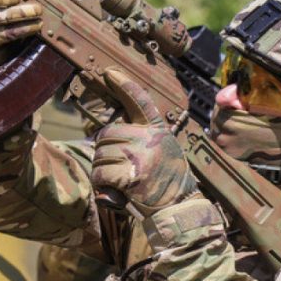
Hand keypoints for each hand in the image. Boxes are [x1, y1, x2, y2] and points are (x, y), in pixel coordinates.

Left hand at [91, 69, 199, 216]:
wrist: (180, 207)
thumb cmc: (167, 183)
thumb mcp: (162, 152)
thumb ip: (141, 140)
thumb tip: (105, 138)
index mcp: (157, 131)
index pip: (139, 101)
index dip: (123, 84)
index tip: (109, 72)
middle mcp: (149, 138)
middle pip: (106, 134)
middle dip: (104, 153)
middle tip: (118, 170)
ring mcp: (140, 155)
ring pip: (100, 156)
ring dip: (103, 172)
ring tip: (121, 183)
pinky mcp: (132, 174)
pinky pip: (101, 174)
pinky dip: (103, 185)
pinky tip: (118, 192)